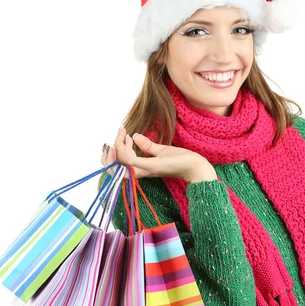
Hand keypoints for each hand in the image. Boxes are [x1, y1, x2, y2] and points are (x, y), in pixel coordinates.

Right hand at [101, 127, 216, 183]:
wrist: (196, 166)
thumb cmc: (181, 160)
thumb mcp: (162, 150)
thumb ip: (147, 146)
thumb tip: (135, 136)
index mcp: (142, 169)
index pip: (119, 166)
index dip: (114, 152)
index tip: (123, 134)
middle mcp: (141, 172)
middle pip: (114, 170)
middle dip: (107, 156)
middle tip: (116, 136)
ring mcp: (145, 170)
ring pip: (119, 165)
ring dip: (116, 149)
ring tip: (123, 136)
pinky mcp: (152, 167)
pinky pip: (131, 162)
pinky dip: (125, 150)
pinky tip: (130, 139)